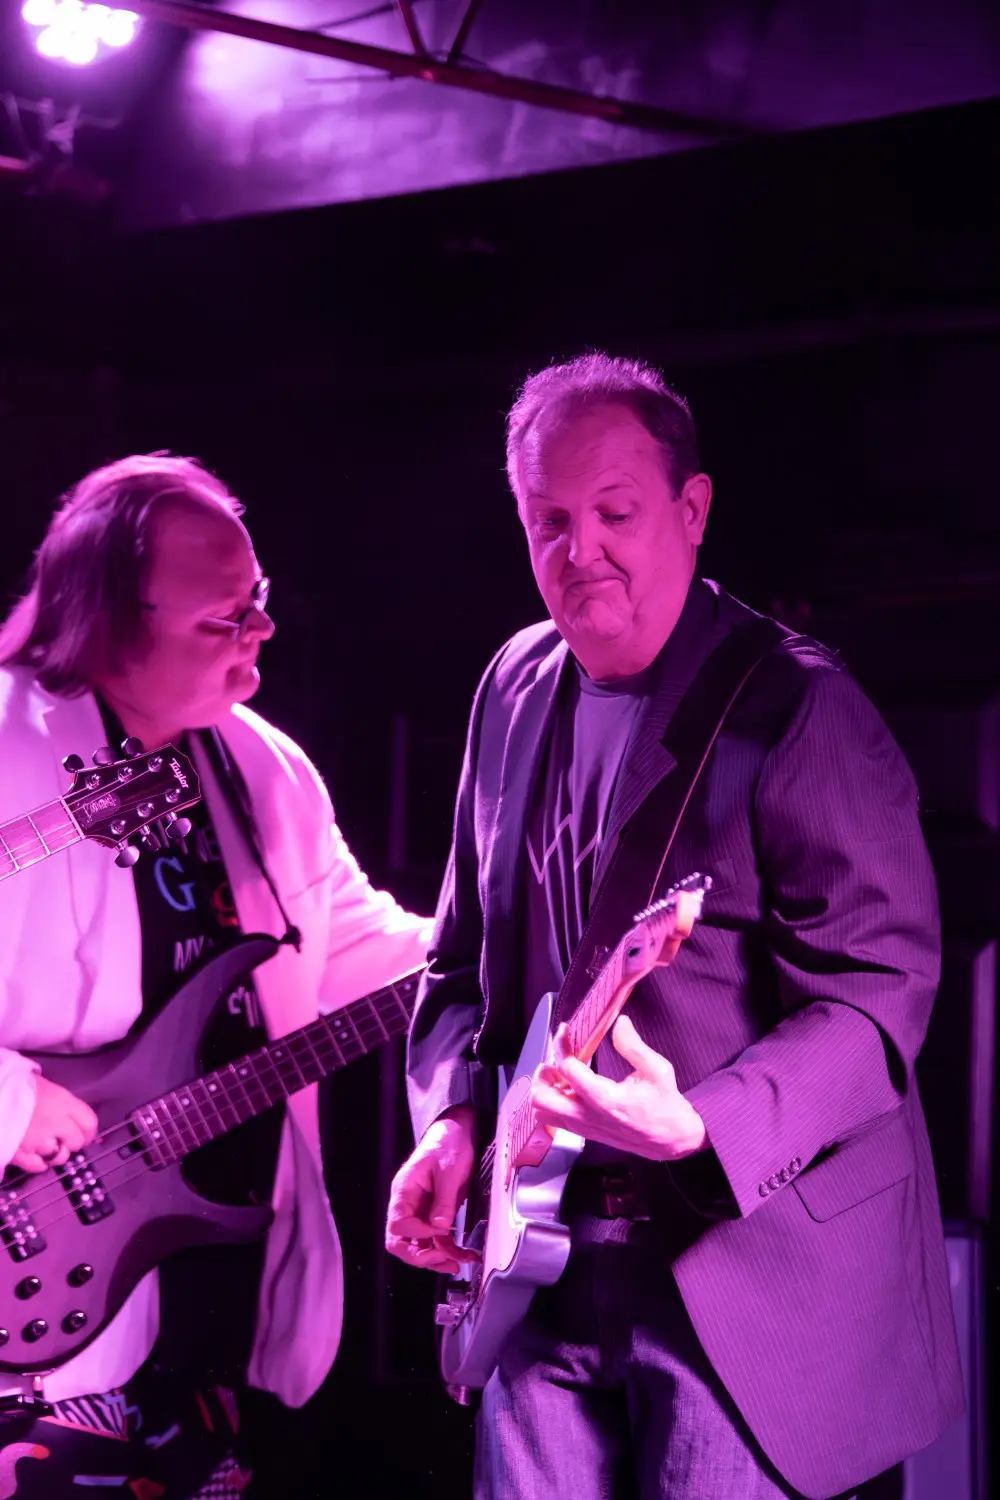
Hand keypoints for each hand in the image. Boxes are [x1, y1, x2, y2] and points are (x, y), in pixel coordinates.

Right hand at [11, 1075, 98, 1173]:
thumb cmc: (17, 1085)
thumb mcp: (44, 1085)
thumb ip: (60, 1102)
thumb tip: (69, 1112)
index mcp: (63, 1102)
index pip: (89, 1122)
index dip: (88, 1130)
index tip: (85, 1132)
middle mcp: (56, 1123)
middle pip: (76, 1142)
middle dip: (72, 1142)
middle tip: (65, 1140)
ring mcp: (39, 1141)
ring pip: (59, 1157)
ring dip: (56, 1153)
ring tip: (49, 1147)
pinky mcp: (22, 1155)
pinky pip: (39, 1166)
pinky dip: (39, 1163)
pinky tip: (36, 1156)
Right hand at [385, 1105, 480, 1275]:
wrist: (457, 1133)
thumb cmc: (447, 1144)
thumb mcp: (448, 1170)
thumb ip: (443, 1199)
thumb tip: (441, 1226)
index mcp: (403, 1191)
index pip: (399, 1225)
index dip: (419, 1232)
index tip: (442, 1229)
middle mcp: (408, 1205)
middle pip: (400, 1242)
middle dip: (420, 1256)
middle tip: (443, 1260)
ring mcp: (421, 1211)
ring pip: (419, 1245)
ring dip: (436, 1258)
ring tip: (457, 1263)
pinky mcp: (435, 1214)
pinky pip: (436, 1239)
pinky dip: (447, 1250)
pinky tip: (462, 1255)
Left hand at [530, 1015, 707, 1160]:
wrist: (673, 1140)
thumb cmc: (666, 1107)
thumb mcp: (658, 1070)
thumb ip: (634, 1046)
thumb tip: (620, 1023)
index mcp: (605, 1099)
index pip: (567, 1069)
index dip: (561, 1046)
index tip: (565, 1031)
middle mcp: (588, 1116)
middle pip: (542, 1097)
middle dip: (544, 1073)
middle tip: (558, 1057)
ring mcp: (584, 1127)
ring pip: (542, 1112)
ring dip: (545, 1090)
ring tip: (560, 1074)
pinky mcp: (585, 1133)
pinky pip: (553, 1121)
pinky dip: (552, 1103)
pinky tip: (568, 1089)